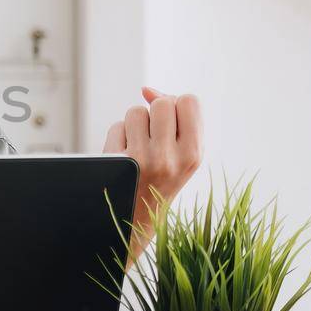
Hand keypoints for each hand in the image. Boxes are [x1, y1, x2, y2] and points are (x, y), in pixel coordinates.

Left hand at [102, 87, 202, 258]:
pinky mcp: (117, 162)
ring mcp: (142, 160)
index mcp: (194, 154)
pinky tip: (123, 158)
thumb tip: (146, 89)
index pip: (189, 101)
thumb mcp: (180, 154)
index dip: (177, 105)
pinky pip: (117, 127)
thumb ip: (174, 118)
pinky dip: (118, 137)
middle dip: (155, 113)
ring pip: (136, 111)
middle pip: (162, 102)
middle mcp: (171, 158)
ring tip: (138, 149)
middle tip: (154, 137)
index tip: (172, 123)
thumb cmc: (159, 179)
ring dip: (135, 125)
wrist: (135, 220)